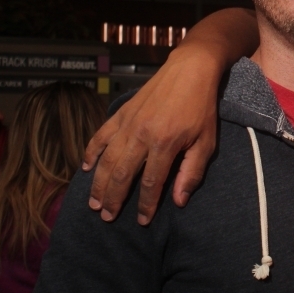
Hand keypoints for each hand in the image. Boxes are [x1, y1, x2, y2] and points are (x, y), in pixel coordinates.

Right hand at [83, 45, 222, 223]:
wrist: (189, 70)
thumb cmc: (201, 108)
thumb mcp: (206, 141)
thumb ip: (191, 172)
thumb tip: (179, 201)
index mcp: (165, 143)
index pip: (152, 183)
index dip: (146, 205)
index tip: (142, 222)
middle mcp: (141, 135)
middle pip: (122, 174)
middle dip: (114, 199)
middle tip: (107, 217)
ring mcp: (127, 123)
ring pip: (107, 159)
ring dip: (99, 183)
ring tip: (94, 203)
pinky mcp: (120, 113)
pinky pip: (100, 136)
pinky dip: (91, 153)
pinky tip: (87, 169)